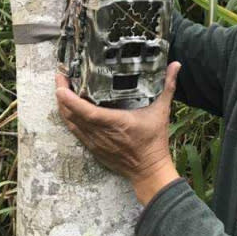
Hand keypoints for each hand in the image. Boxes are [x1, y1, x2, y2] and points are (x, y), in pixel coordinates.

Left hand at [55, 62, 182, 204]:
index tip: (61, 85)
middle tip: (60, 77)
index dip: (70, 99)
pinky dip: (69, 118)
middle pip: (71, 114)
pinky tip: (68, 108)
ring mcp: (94, 142)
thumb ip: (168, 86)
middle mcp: (101, 133)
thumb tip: (176, 65)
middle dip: (61, 95)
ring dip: (63, 106)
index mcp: (116, 123)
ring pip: (70, 123)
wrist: (149, 170)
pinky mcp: (92, 148)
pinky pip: (75, 131)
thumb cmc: (155, 141)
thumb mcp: (162, 111)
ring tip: (61, 89)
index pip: (86, 111)